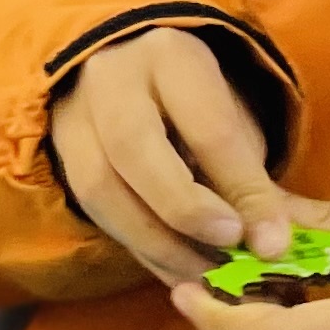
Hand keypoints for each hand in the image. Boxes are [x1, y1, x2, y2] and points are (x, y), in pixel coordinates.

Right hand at [47, 26, 288, 286]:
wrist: (128, 70)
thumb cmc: (193, 100)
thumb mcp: (232, 120)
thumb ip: (252, 181)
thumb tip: (270, 246)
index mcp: (170, 56)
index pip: (207, 126)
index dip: (242, 189)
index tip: (271, 241)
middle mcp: (111, 78)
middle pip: (134, 147)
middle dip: (184, 209)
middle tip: (228, 248)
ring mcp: (73, 113)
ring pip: (99, 186)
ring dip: (155, 242)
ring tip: (203, 273)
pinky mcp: (58, 151)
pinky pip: (91, 209)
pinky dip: (137, 246)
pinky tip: (173, 268)